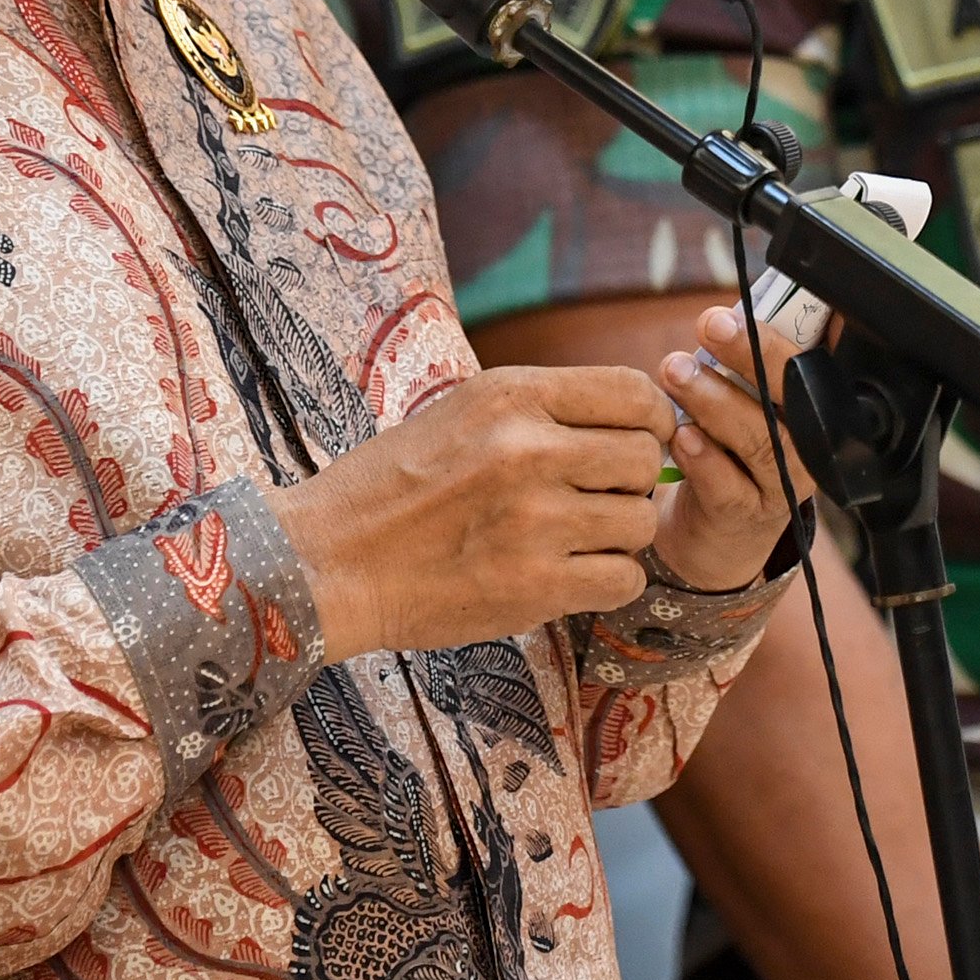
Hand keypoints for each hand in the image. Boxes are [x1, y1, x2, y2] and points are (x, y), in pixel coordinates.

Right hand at [271, 363, 671, 656]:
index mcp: (513, 396)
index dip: (651, 421)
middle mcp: (529, 450)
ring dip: (619, 535)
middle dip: (631, 482)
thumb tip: (634, 416)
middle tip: (595, 498)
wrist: (328, 561)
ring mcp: (535, 520)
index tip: (637, 441)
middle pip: (646, 459)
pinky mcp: (533, 586)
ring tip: (574, 539)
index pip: (635, 393)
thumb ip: (544, 409)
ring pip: (640, 523)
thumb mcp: (465, 412)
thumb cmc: (393, 486)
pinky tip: (571, 575)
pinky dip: (608, 581)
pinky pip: (623, 579)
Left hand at [650, 300, 812, 592]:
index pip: (817, 361)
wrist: (720, 531)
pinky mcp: (747, 516)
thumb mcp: (748, 401)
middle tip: (711, 324)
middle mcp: (811, 444)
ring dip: (716, 401)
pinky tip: (681, 435)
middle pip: (797, 396)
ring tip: (676, 371)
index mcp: (816, 405)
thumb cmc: (733, 448)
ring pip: (760, 440)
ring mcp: (783, 483)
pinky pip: (728, 486)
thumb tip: (725, 312)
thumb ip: (744, 364)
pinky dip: (703, 458)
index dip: (792, 332)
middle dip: (753, 353)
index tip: (755, 304)